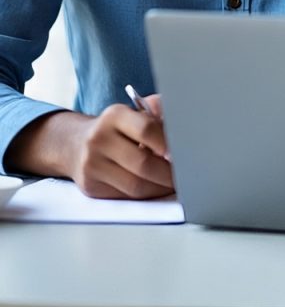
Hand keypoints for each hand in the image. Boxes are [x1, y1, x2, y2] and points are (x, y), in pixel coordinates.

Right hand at [9, 97, 174, 199]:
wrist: (76, 144)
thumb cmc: (117, 127)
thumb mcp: (136, 110)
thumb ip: (159, 110)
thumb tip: (185, 124)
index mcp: (114, 115)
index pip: (146, 129)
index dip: (168, 144)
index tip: (185, 152)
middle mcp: (99, 139)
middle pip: (142, 163)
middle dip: (169, 173)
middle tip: (187, 174)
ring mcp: (92, 165)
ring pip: (135, 185)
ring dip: (160, 188)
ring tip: (176, 184)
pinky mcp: (91, 186)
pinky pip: (126, 196)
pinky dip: (147, 195)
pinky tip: (157, 188)